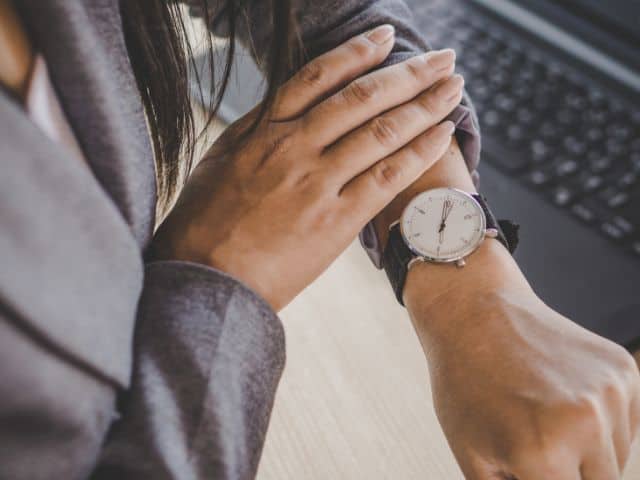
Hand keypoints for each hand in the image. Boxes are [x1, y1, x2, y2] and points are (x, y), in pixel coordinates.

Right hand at [151, 26, 464, 309]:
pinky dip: (418, 153)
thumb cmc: (203, 225)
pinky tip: (443, 134)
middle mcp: (294, 148)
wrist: (205, 279)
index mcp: (264, 131)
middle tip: (443, 58)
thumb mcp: (218, 162)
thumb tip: (278, 108)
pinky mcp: (335, 221)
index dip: (358, 52)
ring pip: (380, 132)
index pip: (319, 77)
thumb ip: (254, 131)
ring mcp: (317, 183)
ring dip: (424, 105)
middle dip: (409, 73)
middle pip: (362, 98)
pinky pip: (386, 178)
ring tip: (454, 87)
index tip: (386, 38)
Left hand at [405, 242, 639, 479]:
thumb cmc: (464, 384)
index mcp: (542, 455)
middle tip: (535, 448)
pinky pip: (626, 424)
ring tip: (542, 418)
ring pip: (616, 459)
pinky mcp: (622, 371)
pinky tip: (560, 398)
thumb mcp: (473, 457)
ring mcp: (608, 393)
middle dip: (567, 475)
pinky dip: (601, 423)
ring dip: (588, 453)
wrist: (474, 313)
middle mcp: (585, 424)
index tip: (530, 467)